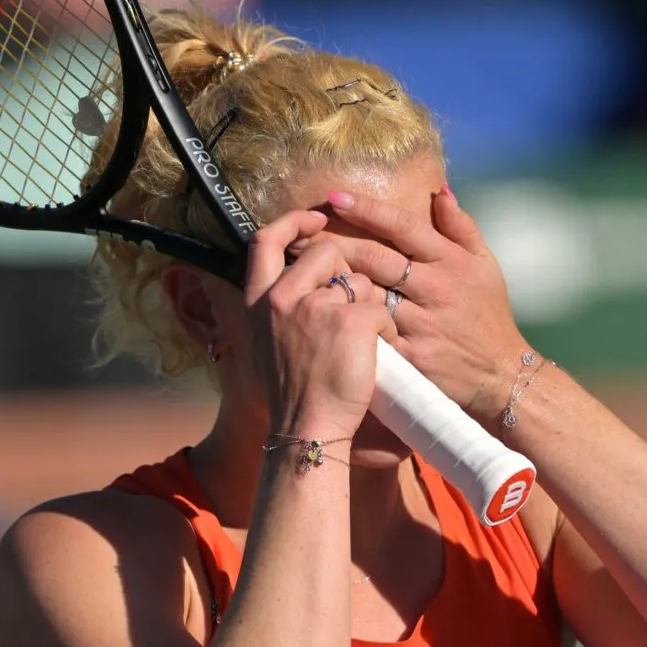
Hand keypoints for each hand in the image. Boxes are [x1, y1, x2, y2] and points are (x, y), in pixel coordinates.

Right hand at [245, 210, 394, 439]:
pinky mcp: (350, 321)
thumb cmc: (294, 391)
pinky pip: (380, 307)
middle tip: (350, 312)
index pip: (265, 241)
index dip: (292, 221)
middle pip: (325, 252)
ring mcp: (316, 307)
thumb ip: (277, 307)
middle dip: (346, 274)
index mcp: (260, 301)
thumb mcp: (265, 343)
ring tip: (363, 343)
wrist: (307, 429)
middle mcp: (282, 297)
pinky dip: (386, 331)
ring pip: (359, 280)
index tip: (315, 218)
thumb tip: (295, 277)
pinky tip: (379, 354)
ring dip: (370, 305)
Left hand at [308, 189, 529, 425]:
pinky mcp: (411, 356)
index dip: (368, 209)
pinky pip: (372, 334)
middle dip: (336, 245)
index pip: (403, 226)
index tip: (335, 197)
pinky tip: (322, 315)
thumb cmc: (488, 314)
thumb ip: (461, 227)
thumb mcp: (486, 265)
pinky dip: (348, 323)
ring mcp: (422, 324)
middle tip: (302, 237)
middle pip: (376, 258)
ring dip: (335, 284)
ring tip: (303, 273)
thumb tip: (438, 192)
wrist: (500, 374)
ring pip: (369, 295)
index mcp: (450, 262)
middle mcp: (435, 289)